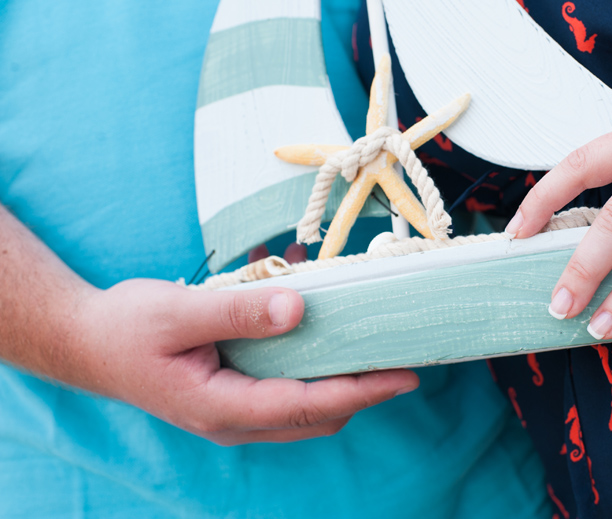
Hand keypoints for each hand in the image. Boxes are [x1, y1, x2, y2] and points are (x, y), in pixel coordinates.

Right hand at [74, 278, 418, 444]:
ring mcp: (234, 412)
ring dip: (343, 382)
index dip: (361, 391)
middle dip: (363, 391)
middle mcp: (234, 419)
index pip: (308, 406)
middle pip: (316, 415)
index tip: (405, 375)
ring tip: (376, 345)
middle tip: (403, 356)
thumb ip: (238, 313)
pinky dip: (316, 370)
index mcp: (222, 407)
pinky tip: (325, 334)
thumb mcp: (178, 312)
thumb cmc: (126, 327)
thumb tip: (299, 309)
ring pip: (306, 409)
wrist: (87, 342)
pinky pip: (288, 391)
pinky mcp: (234, 396)